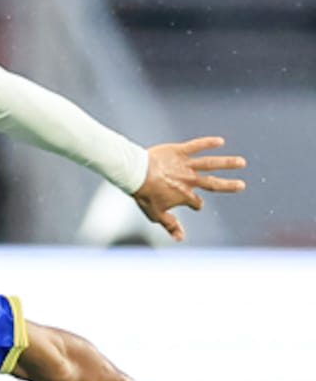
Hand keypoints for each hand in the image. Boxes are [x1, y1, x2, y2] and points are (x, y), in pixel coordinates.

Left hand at [132, 137, 246, 241]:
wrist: (136, 174)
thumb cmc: (145, 195)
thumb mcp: (156, 214)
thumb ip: (170, 225)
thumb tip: (181, 239)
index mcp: (185, 195)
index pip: (196, 202)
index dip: (196, 205)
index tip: (196, 205)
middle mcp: (190, 180)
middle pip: (213, 183)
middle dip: (229, 185)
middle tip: (242, 185)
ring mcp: (186, 165)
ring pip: (211, 163)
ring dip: (227, 163)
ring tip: (241, 162)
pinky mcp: (179, 151)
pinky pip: (196, 146)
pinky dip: (208, 143)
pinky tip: (220, 141)